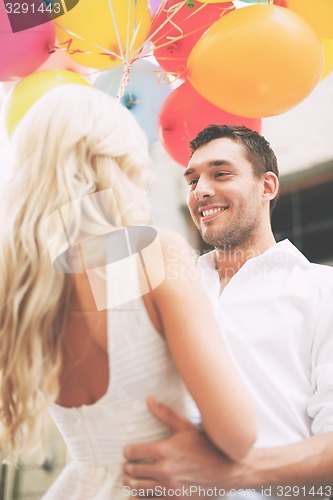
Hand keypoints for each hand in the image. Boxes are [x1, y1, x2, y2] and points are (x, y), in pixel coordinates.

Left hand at [123, 397, 240, 494]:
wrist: (227, 470)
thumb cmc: (207, 446)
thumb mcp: (186, 427)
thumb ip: (165, 415)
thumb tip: (149, 399)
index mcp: (165, 450)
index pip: (133, 452)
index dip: (127, 452)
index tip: (128, 452)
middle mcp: (164, 470)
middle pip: (132, 471)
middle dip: (128, 468)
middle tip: (128, 466)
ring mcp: (169, 488)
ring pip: (137, 488)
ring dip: (131, 483)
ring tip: (132, 479)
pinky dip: (139, 499)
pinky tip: (136, 496)